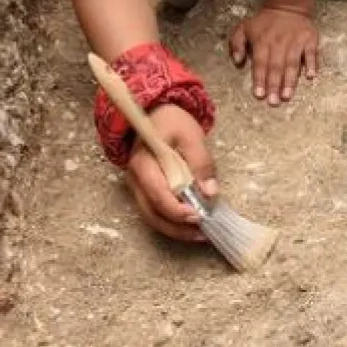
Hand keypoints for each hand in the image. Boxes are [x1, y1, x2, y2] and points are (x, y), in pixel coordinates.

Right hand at [125, 103, 218, 241]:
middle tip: (202, 233)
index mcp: (143, 163)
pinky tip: (191, 224)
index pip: (157, 194)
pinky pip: (155, 211)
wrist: (155, 112)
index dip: (177, 211)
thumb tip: (211, 193)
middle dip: (177, 228)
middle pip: (152, 213)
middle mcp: (135, 179)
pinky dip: (172, 221)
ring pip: (152, 217)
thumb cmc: (172, 121)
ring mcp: (138, 187)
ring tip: (200, 234)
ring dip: (175, 229)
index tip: (199, 216)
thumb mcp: (191, 136)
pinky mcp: (145, 190)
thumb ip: (201, 163)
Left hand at [229, 7, 318, 104]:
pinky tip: (311, 76)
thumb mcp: (244, 27)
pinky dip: (312, 64)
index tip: (259, 95)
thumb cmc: (264, 22)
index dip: (260, 79)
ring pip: (292, 63)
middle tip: (273, 102)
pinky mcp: (310, 39)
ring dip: (290, 80)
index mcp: (262, 41)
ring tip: (287, 95)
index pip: (260, 63)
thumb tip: (237, 61)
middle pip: (276, 66)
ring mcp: (296, 41)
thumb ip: (236, 43)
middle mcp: (279, 42)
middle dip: (274, 85)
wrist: (288, 6)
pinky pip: (312, 53)